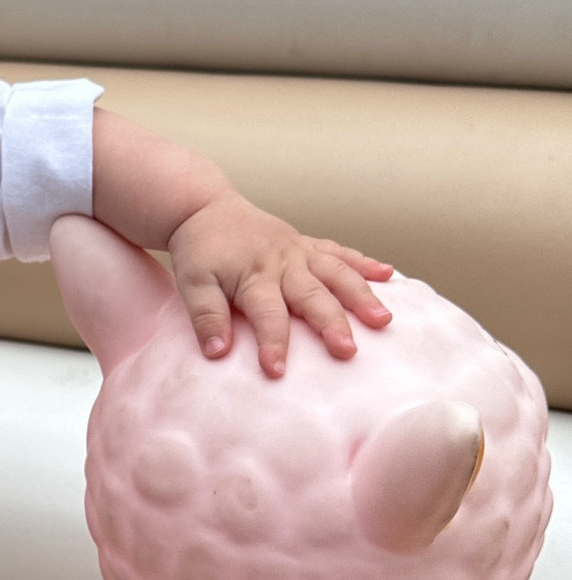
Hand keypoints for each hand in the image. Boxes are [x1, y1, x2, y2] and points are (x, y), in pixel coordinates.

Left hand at [167, 194, 392, 376]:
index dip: (272, 343)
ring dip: (361, 295)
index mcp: (254, 275)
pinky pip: (339, 252)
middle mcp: (283, 263)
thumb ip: (205, 316)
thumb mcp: (191, 283)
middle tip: (348, 350)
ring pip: (336, 273)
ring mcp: (299, 251)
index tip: (277, 371)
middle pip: (312, 296)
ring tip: (383, 319)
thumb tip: (217, 352)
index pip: (266, 315)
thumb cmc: (199, 250)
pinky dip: (364, 262)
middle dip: (331, 323)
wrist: (204, 208)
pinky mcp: (307, 244)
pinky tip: (388, 274)